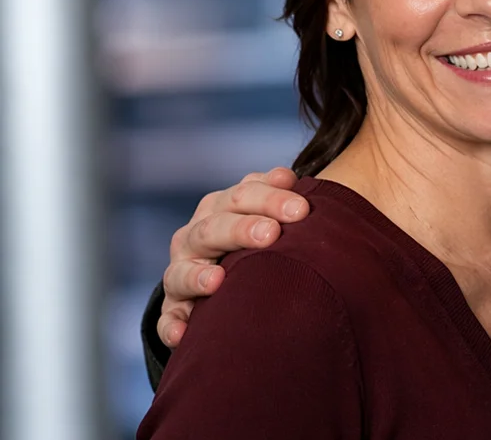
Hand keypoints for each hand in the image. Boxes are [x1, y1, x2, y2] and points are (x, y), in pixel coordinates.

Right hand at [157, 166, 309, 347]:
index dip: (271, 198)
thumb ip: (279, 196)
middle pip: (214, 227)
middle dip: (241, 229)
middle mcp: (196, 236)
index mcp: (222, 207)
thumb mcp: (270, 213)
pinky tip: (182, 334)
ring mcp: (181, 272)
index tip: (302, 209)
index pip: (243, 194)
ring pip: (181, 271)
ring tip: (217, 281)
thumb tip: (288, 177)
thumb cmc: (262, 239)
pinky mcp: (175, 309)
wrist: (232, 278)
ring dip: (197, 277)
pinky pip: (167, 318)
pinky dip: (172, 326)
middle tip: (271, 234)